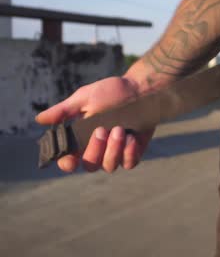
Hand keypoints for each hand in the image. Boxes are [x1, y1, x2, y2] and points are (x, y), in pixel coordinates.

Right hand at [35, 76, 153, 172]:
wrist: (143, 89)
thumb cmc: (112, 92)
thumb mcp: (86, 98)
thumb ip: (64, 111)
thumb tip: (39, 120)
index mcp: (81, 137)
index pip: (68, 161)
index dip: (67, 163)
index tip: (71, 158)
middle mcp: (98, 148)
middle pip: (89, 166)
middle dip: (94, 150)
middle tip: (102, 130)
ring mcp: (116, 152)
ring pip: (109, 167)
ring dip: (112, 150)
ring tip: (119, 129)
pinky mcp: (134, 152)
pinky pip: (129, 163)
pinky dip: (129, 153)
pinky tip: (131, 138)